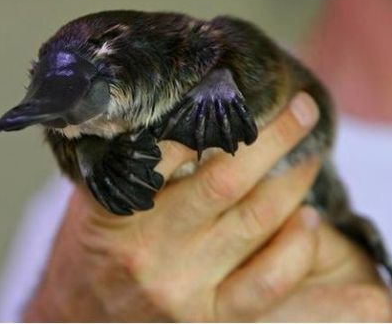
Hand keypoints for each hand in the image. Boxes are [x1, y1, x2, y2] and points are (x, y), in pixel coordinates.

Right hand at [23, 93, 391, 321]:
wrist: (80, 316)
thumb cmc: (95, 246)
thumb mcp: (94, 196)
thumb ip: (130, 161)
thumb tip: (181, 109)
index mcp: (115, 211)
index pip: (170, 149)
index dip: (211, 113)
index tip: (240, 90)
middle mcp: (149, 250)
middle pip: (225, 180)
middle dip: (274, 138)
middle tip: (302, 109)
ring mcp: (183, 289)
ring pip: (254, 222)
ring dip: (293, 181)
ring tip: (309, 154)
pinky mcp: (210, 318)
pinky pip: (268, 281)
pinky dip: (296, 246)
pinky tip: (310, 219)